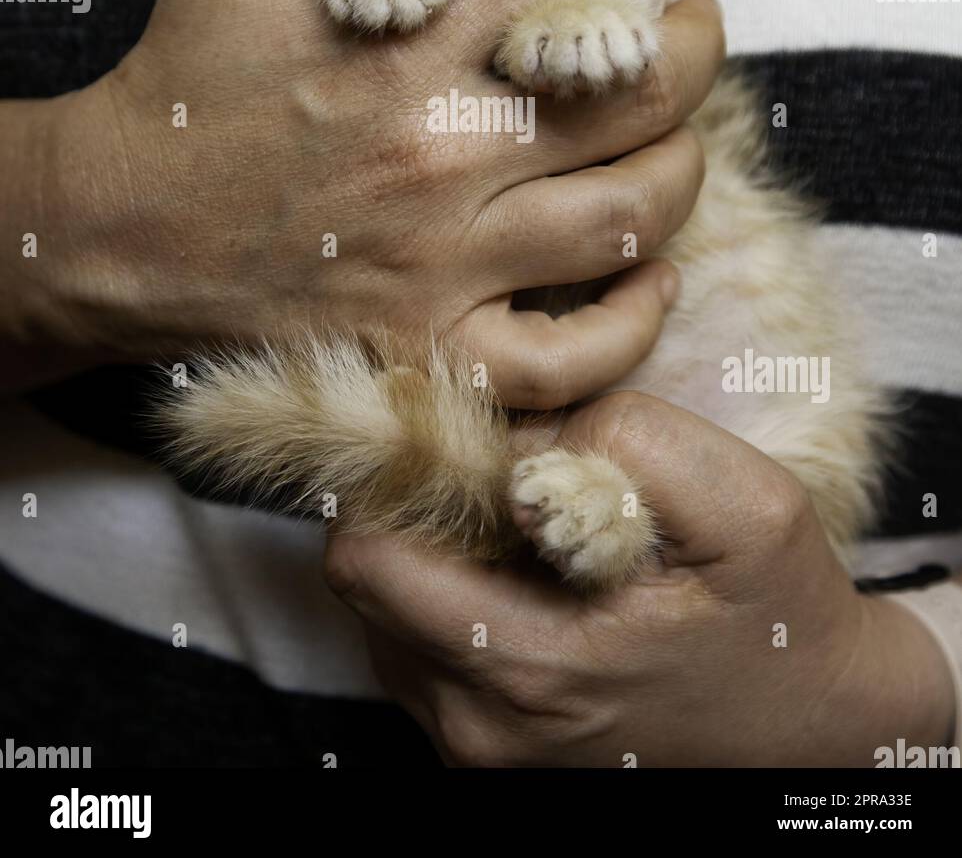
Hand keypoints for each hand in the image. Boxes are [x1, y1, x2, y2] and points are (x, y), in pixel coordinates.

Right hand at [1, 0, 722, 396]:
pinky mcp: (434, 349)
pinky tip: (652, 273)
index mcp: (409, 43)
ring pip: (630, 215)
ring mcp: (448, 263)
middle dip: (692, 40)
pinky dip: (635, 319)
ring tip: (686, 131)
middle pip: (634, 89)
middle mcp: (446, 152)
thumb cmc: (181, 83)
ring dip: (686, 162)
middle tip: (696, 22)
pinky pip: (572, 356)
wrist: (117, 230)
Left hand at [325, 390, 955, 766]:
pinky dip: (453, 592)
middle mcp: (481, 725)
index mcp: (531, 668)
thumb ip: (632, 447)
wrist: (810, 721)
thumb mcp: (744, 506)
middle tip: (498, 469)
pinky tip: (530, 572)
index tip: (453, 433)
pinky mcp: (482, 745)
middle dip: (415, 507)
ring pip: (384, 610)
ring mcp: (476, 745)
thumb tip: (520, 440)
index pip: (368, 562)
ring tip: (527, 526)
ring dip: (434, 550)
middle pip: (364, 582)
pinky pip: (416, 644)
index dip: (397, 476)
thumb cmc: (775, 611)